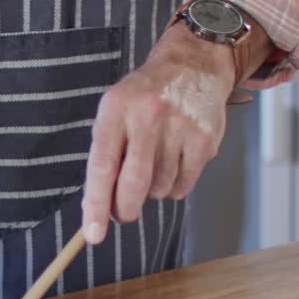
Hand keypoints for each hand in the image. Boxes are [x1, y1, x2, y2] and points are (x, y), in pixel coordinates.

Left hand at [81, 25, 235, 243]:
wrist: (192, 64)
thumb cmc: (143, 97)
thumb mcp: (113, 113)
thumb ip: (104, 156)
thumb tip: (98, 208)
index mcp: (116, 109)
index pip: (102, 167)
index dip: (96, 205)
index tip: (93, 234)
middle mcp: (148, 115)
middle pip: (133, 184)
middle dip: (125, 210)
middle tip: (123, 214)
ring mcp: (180, 125)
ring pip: (159, 189)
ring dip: (151, 192)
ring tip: (153, 166)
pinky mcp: (205, 138)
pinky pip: (183, 185)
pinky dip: (173, 187)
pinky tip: (173, 164)